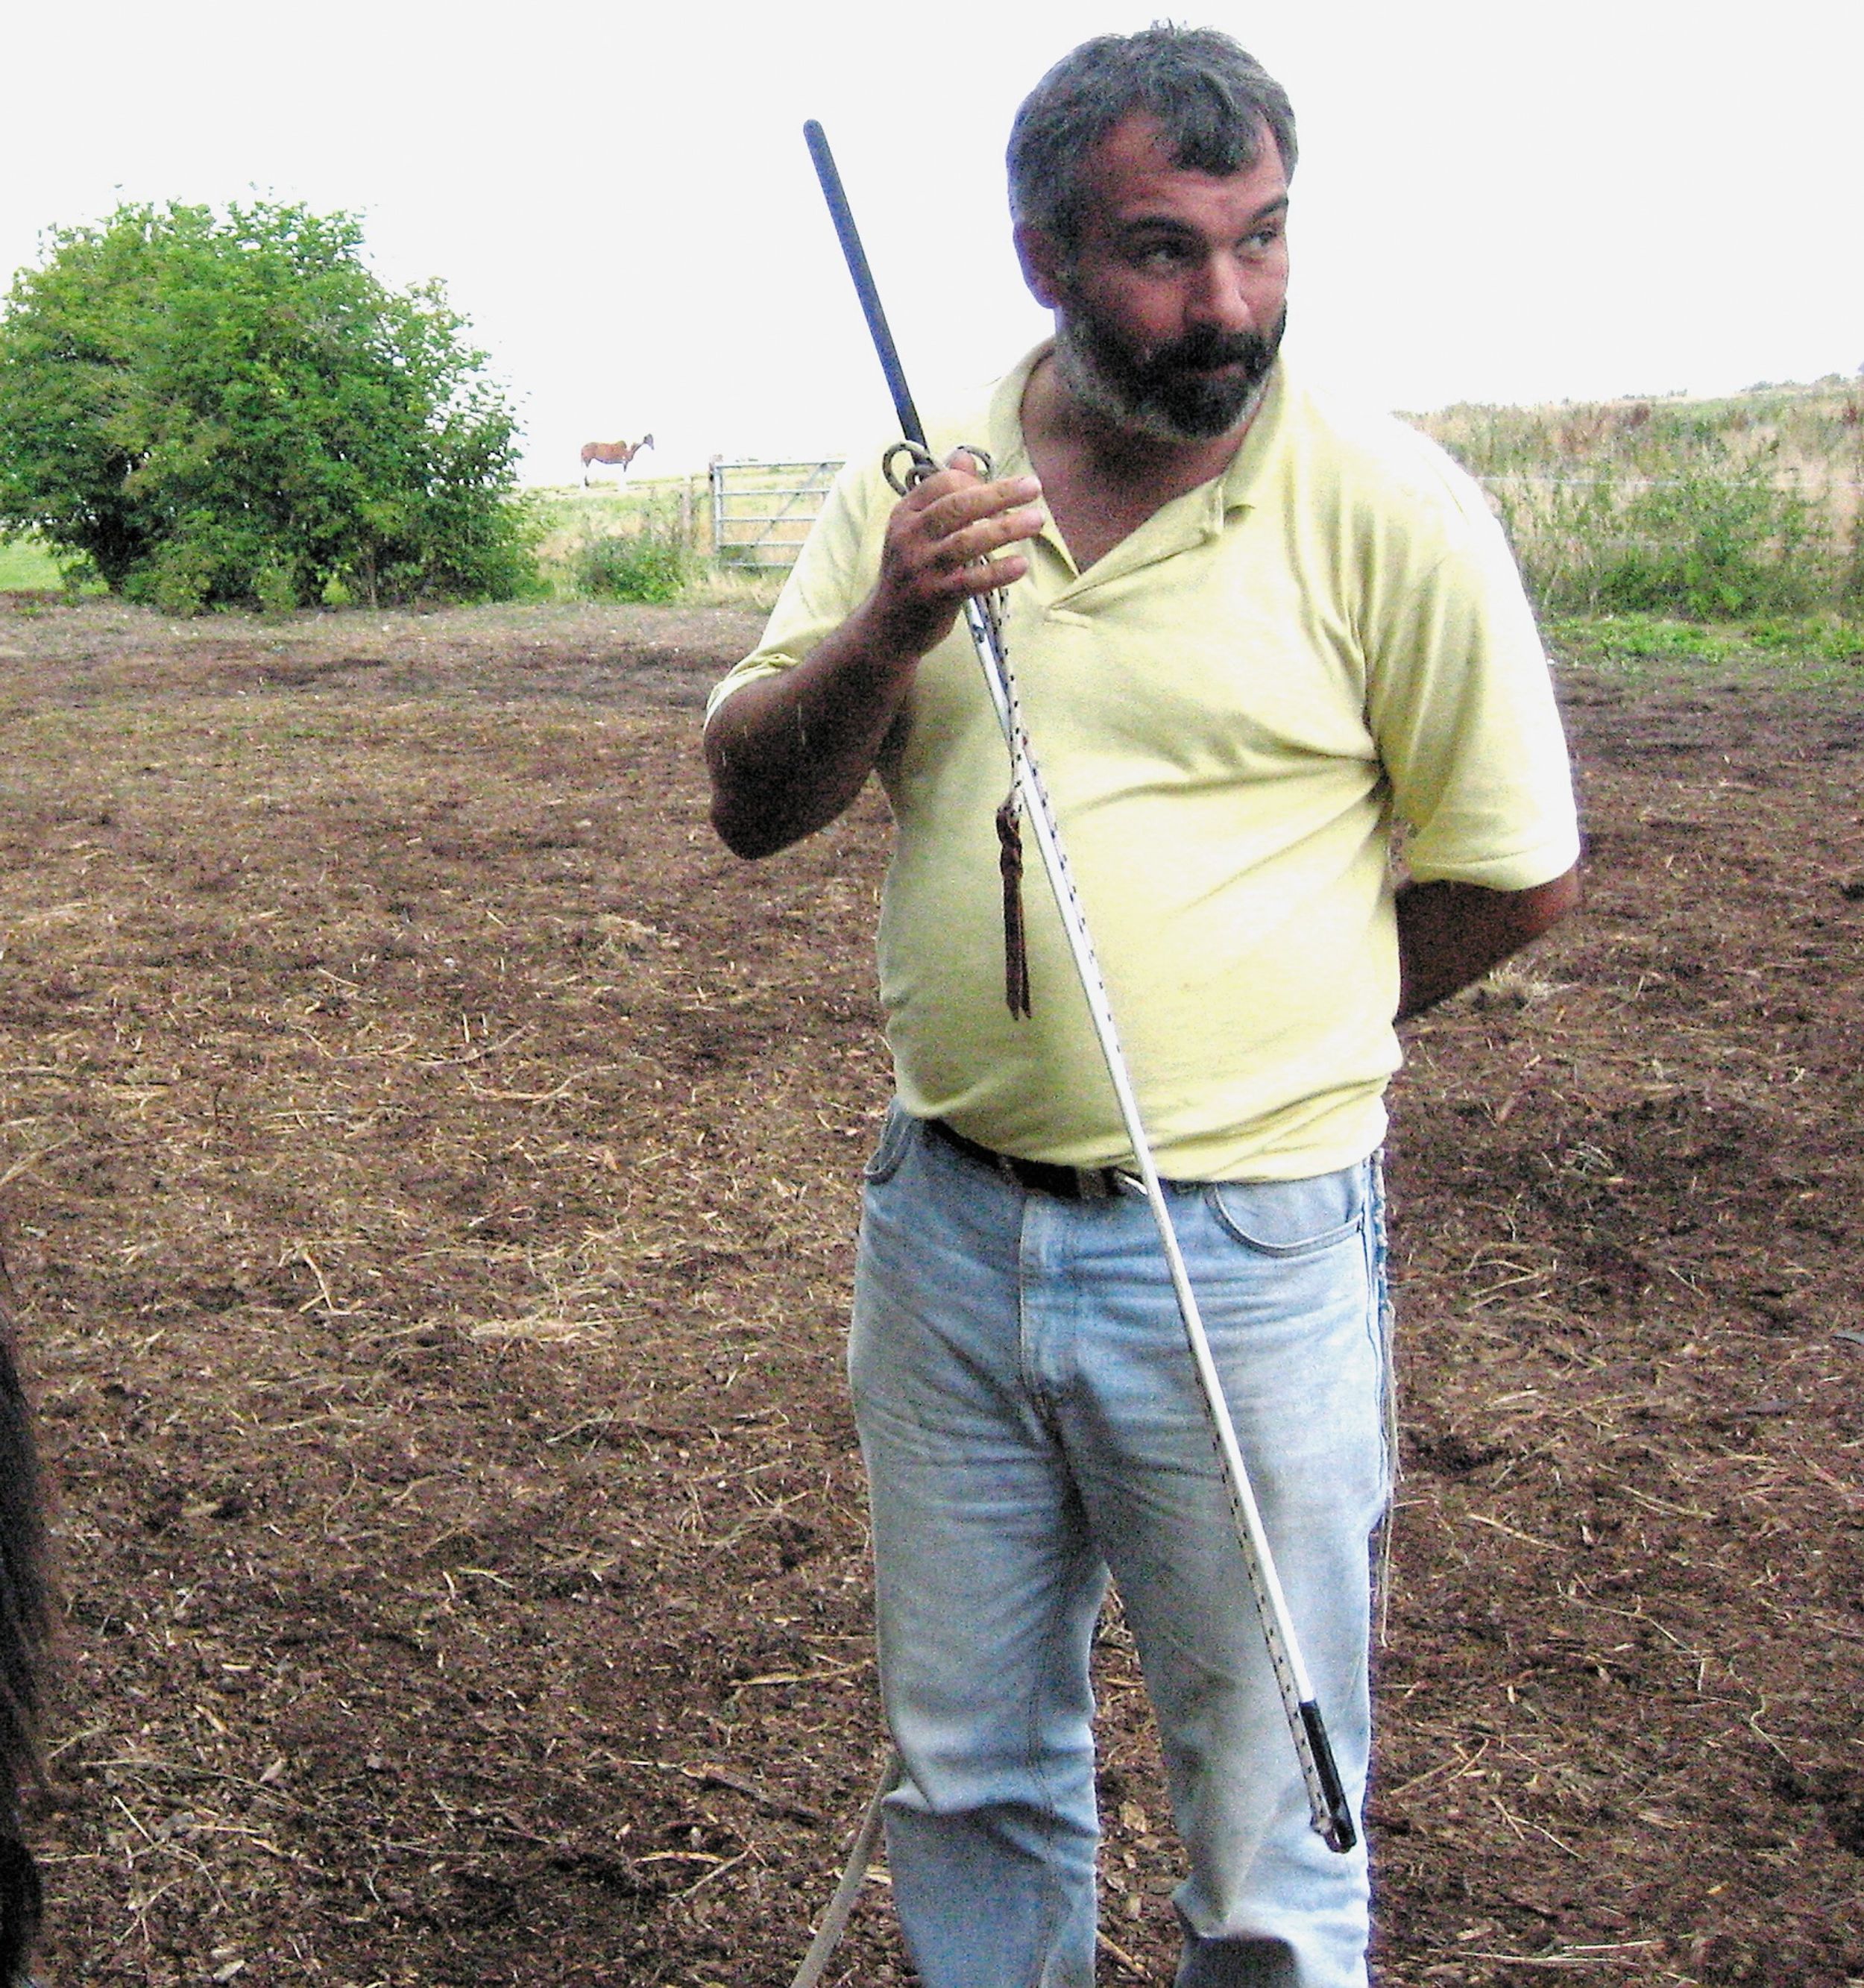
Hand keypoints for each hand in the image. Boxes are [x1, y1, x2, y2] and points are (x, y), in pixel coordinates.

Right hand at [862, 449, 1045, 660]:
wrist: (888, 625)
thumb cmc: (912, 571)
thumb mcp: (918, 529)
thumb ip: (942, 493)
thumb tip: (964, 456)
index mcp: (906, 513)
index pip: (943, 483)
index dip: (977, 482)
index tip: (1004, 490)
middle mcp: (909, 536)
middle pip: (957, 506)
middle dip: (999, 494)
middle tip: (1034, 487)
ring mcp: (921, 567)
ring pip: (966, 541)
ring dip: (1005, 529)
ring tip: (1037, 520)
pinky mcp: (934, 596)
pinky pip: (970, 580)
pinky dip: (997, 571)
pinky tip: (1020, 564)